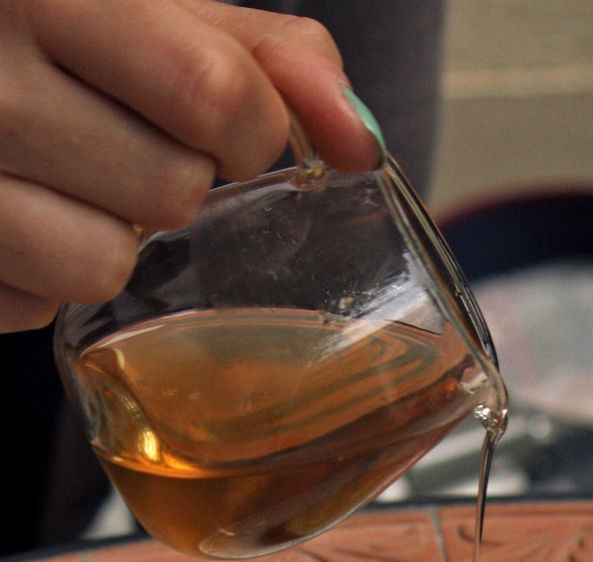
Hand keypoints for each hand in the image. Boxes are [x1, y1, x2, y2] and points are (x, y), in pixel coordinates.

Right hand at [0, 0, 381, 330]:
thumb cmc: (45, 29)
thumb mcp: (147, 6)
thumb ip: (265, 55)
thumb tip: (361, 142)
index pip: (213, 93)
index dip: (250, 129)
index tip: (228, 128)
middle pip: (170, 190)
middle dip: (177, 181)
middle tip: (124, 141)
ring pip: (104, 265)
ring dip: (115, 237)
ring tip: (71, 181)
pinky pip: (41, 304)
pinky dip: (49, 274)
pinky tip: (25, 213)